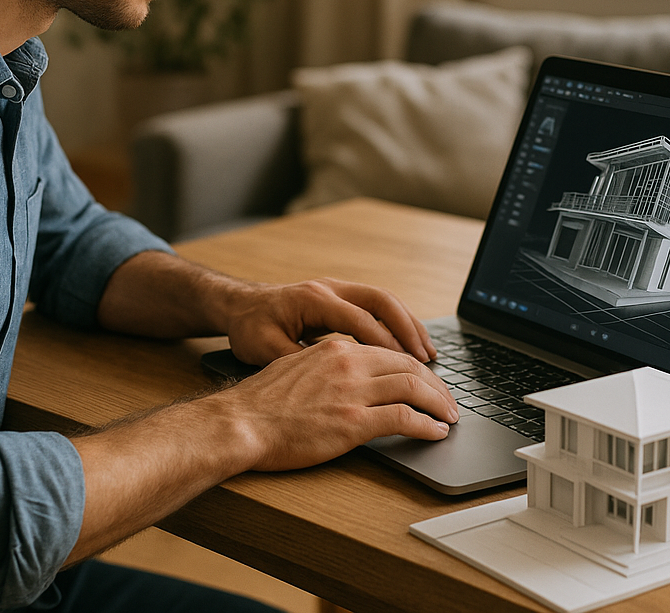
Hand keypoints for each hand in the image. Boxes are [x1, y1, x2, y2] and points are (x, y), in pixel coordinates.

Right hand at [212, 337, 458, 470]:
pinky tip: (436, 432)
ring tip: (449, 416)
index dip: (415, 366)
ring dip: (438, 403)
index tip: (428, 379)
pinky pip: (404, 418)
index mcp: (336, 347)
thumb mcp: (297, 366)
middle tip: (448, 400)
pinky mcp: (352, 422)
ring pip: (413, 387)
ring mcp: (352, 391)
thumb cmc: (261, 402)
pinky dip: (427, 424)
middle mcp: (348, 362)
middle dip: (435, 383)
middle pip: (408, 365)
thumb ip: (327, 366)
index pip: (389, 350)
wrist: (239, 423)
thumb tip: (349, 377)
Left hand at [218, 276, 437, 366]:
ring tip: (430, 356)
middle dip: (408, 330)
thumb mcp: (265, 349)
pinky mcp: (341, 298)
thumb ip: (299, 361)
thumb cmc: (249, 328)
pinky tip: (409, 349)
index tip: (408, 367)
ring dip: (409, 327)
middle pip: (382, 301)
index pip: (360, 319)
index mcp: (314, 299)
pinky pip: (377, 307)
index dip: (386, 344)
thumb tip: (330, 382)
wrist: (238, 305)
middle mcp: (330, 288)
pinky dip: (396, 326)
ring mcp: (337, 289)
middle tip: (428, 361)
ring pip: (385, 301)